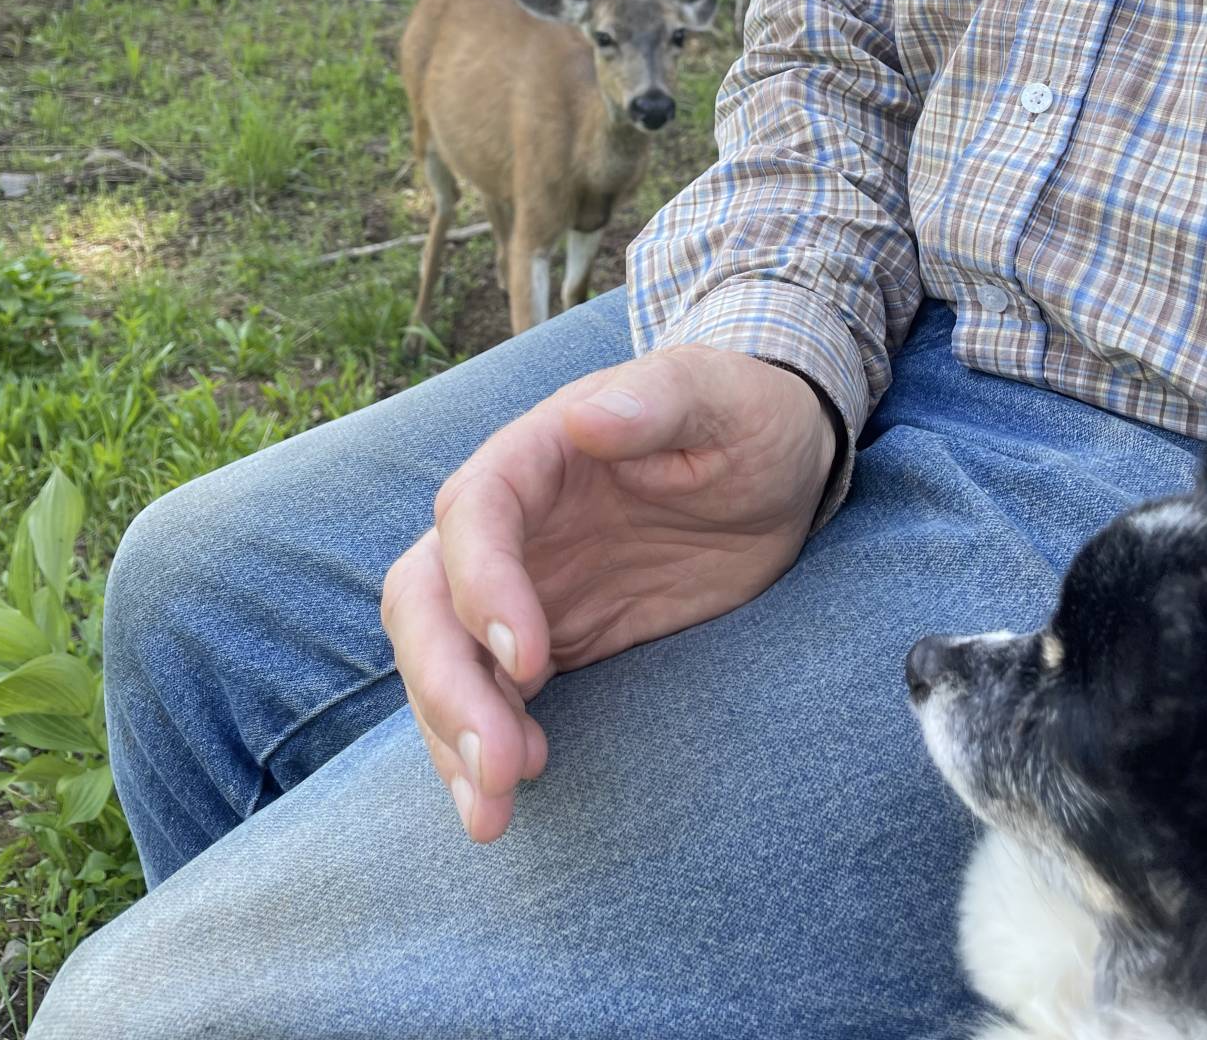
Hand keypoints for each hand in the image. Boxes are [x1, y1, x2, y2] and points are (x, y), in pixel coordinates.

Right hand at [380, 345, 836, 842]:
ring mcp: (523, 584)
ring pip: (443, 658)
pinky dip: (484, 745)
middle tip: (497, 763)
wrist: (779, 464)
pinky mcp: (551, 639)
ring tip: (492, 812)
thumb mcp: (720, 394)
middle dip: (445, 682)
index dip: (483, 584)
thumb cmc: (748, 414)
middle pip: (427, 597)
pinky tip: (508, 796)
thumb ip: (659, 398)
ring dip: (452, 733)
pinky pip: (491, 695)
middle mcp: (511, 521)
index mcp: (537, 451)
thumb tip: (589, 416)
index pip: (474, 512)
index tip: (527, 657)